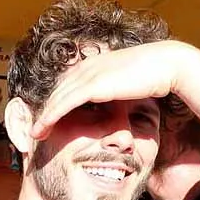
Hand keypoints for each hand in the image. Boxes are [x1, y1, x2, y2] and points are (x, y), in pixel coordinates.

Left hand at [31, 40, 190, 139]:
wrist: (165, 65)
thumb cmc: (152, 77)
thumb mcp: (127, 85)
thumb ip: (115, 93)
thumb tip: (113, 108)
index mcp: (93, 64)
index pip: (67, 85)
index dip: (55, 103)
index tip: (49, 120)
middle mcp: (85, 66)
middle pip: (57, 91)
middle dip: (44, 110)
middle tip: (35, 129)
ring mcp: (87, 74)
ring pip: (56, 98)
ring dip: (43, 117)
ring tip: (34, 134)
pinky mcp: (91, 85)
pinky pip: (63, 104)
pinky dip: (50, 117)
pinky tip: (42, 129)